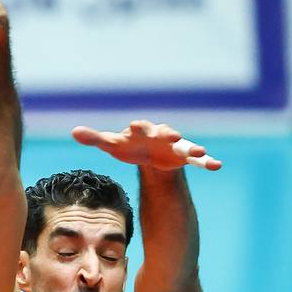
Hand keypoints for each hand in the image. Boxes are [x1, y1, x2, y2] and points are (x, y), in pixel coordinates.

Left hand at [71, 121, 221, 170]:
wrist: (148, 153)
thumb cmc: (128, 145)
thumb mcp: (111, 144)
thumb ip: (95, 138)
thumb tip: (74, 131)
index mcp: (142, 130)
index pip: (139, 126)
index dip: (139, 127)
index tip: (137, 126)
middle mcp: (160, 134)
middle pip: (166, 132)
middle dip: (169, 134)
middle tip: (174, 136)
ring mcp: (174, 145)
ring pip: (185, 145)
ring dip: (192, 148)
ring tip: (202, 152)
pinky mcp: (183, 157)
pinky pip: (197, 159)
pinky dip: (207, 161)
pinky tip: (217, 165)